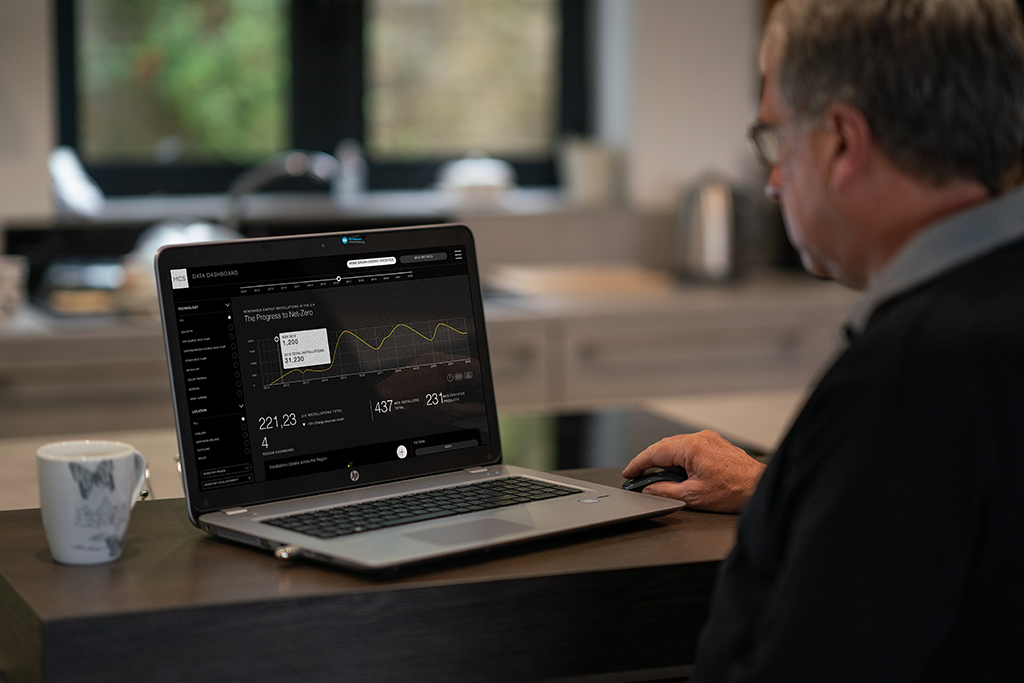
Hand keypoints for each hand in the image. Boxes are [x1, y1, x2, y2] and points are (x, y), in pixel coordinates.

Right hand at [622, 430, 766, 512]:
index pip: (655, 452)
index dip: (637, 463)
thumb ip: (665, 491)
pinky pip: (688, 446)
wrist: (760, 488)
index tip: (628, 473)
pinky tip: (674, 469)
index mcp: (691, 447)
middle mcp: (700, 438)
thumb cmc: (734, 491)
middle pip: (663, 446)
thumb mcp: (693, 497)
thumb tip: (649, 489)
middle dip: (648, 460)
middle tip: (636, 475)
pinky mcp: (715, 443)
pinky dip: (676, 456)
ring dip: (662, 458)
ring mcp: (709, 439)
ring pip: (675, 444)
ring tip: (652, 474)